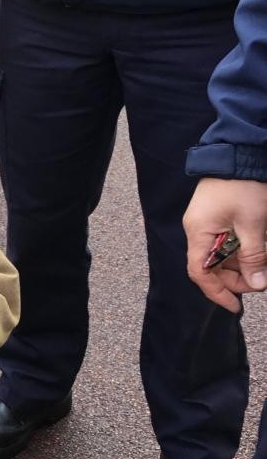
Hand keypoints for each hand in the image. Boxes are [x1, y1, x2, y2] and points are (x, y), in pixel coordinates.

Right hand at [183, 177, 266, 311]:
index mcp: (199, 233)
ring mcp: (207, 222)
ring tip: (263, 266)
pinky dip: (241, 250)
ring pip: (221, 255)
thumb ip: (253, 256)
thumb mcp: (253, 224)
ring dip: (241, 264)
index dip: (217, 292)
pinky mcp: (217, 216)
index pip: (200, 273)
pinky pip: (226, 241)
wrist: (240, 152)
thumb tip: (257, 285)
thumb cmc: (243, 186)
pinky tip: (257, 251)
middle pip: (211, 266)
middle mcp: (198, 230)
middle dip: (236, 278)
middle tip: (261, 283)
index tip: (235, 306)